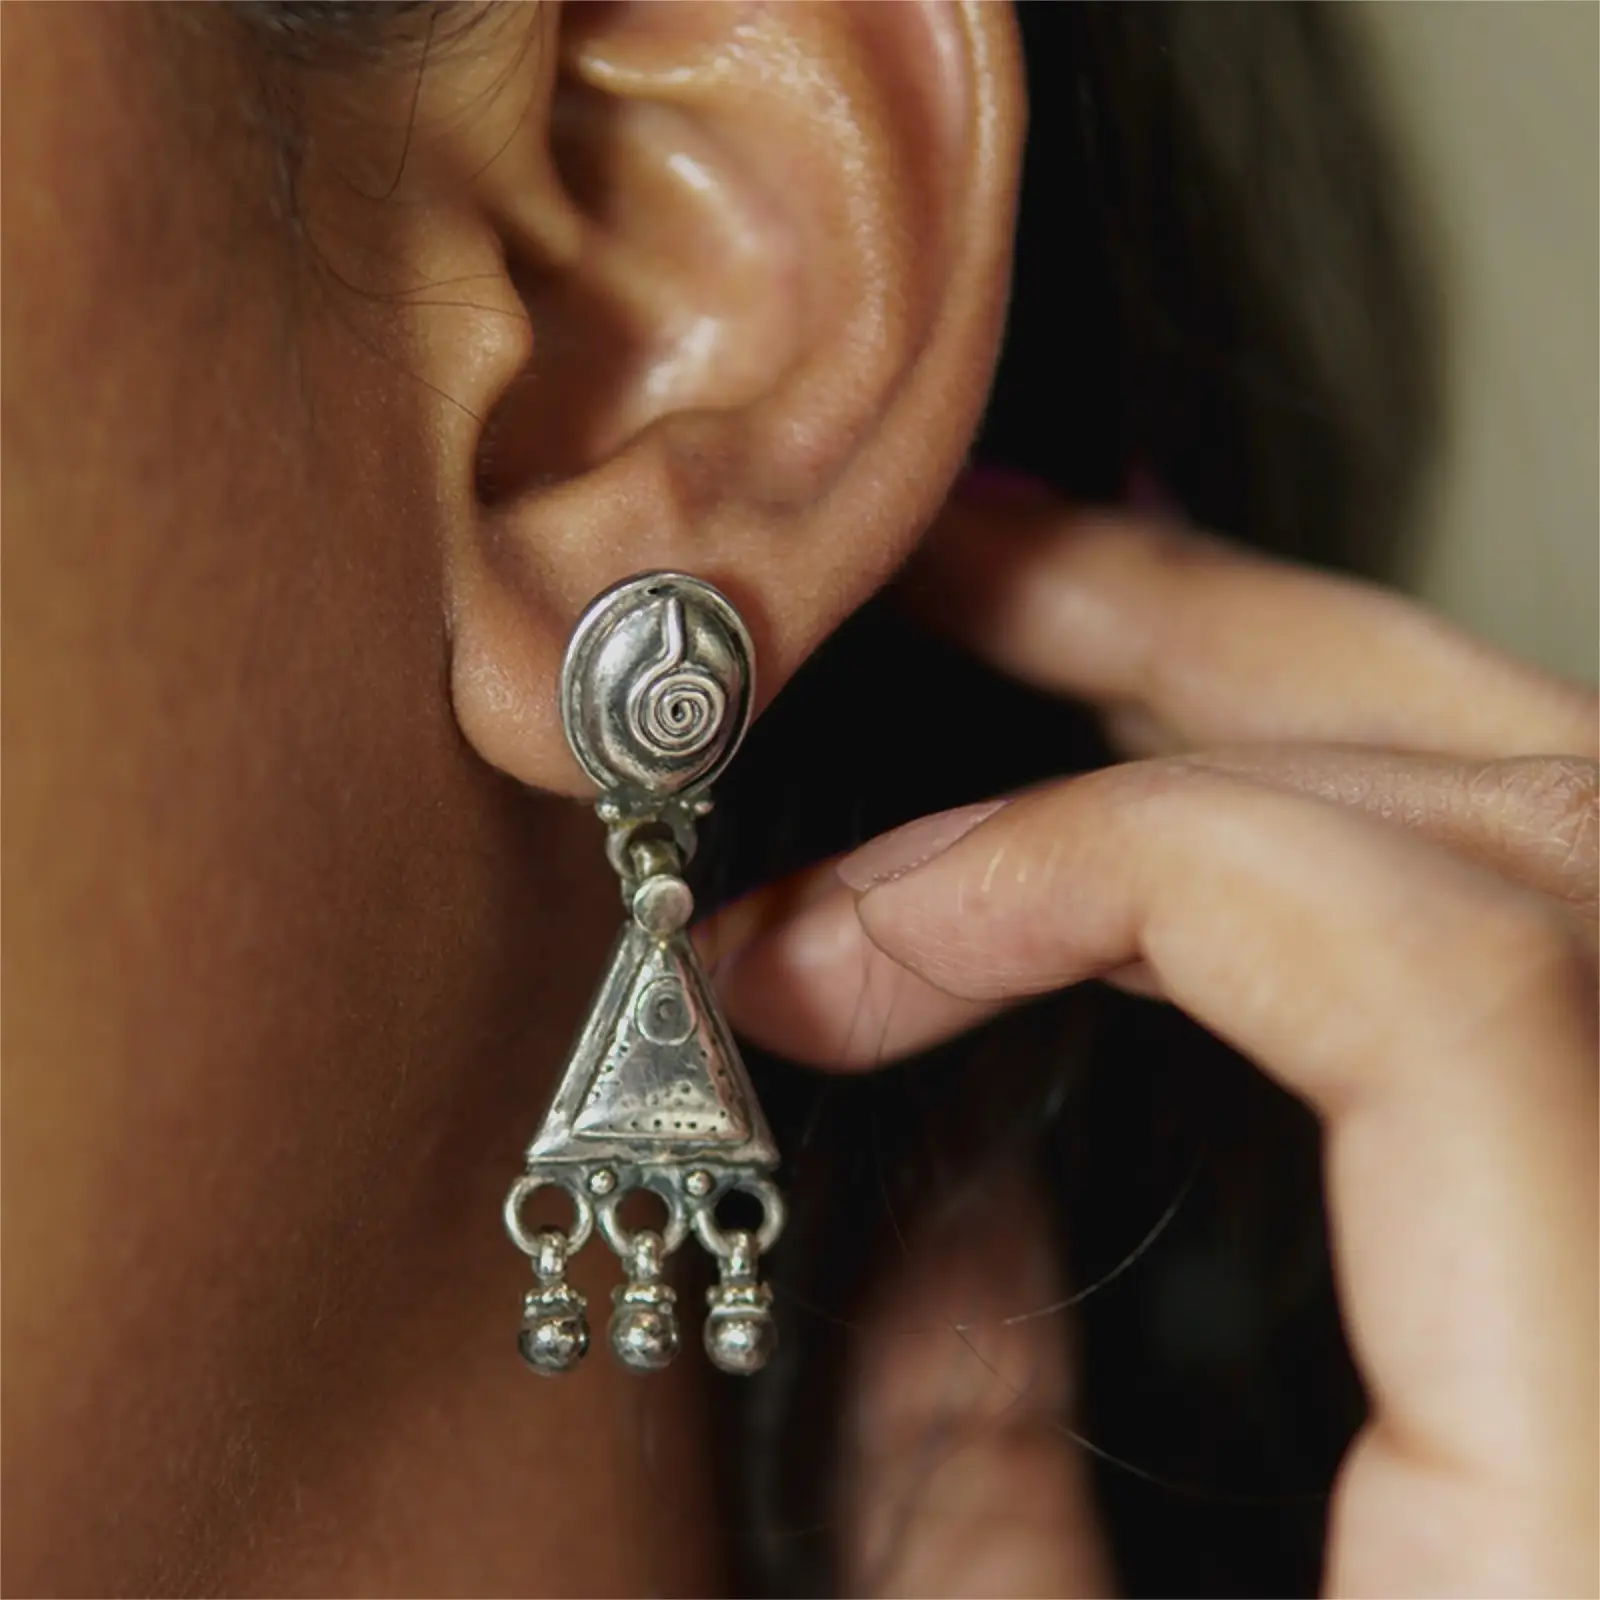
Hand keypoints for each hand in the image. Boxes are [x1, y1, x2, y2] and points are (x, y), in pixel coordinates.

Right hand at [703, 493, 1597, 1595]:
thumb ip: (956, 1465)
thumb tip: (890, 1160)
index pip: (1446, 958)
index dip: (1092, 868)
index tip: (819, 952)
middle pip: (1537, 801)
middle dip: (1191, 636)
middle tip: (943, 559)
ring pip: (1561, 799)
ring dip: (1277, 673)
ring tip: (1052, 595)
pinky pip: (1538, 914)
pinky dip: (1352, 805)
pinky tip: (1210, 752)